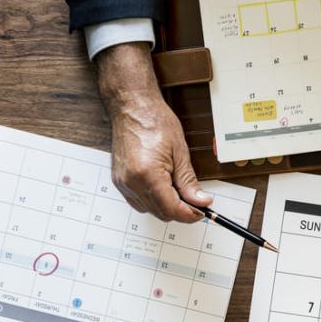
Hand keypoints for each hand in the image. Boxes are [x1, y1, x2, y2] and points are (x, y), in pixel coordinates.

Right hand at [95, 42, 212, 222]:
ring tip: (179, 190)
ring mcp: (122, 183)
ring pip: (149, 210)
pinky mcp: (119, 181)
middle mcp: (131, 182)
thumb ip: (189, 181)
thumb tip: (201, 201)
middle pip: (160, 213)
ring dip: (166, 207)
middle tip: (195, 201)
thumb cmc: (154, 121)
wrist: (132, 107)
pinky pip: (138, 202)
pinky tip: (163, 188)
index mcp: (148, 174)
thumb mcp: (180, 152)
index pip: (172, 209)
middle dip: (180, 211)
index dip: (190, 214)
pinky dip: (153, 201)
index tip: (202, 211)